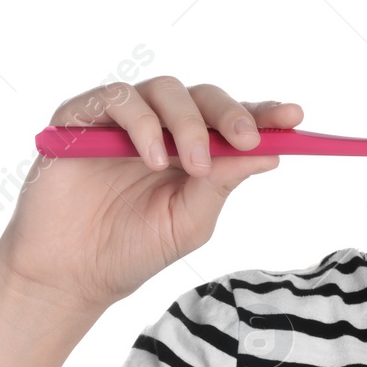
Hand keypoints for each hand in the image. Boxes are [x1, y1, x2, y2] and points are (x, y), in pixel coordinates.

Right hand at [0, 77, 302, 319]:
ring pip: (164, 90)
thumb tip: (271, 152)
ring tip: (191, 166)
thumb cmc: (132, 249)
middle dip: (231, 114)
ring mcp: (121, 120)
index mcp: (193, 149)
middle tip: (246, 139)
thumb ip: (224, 182)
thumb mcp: (190, 221)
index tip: (295, 118)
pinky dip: (141, 123)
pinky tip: (152, 157)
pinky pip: (116, 98)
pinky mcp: (82, 118)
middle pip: (204, 96)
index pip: (234, 120)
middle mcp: (161, 127)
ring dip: (187, 123)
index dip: (265, 113)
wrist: (71, 276)